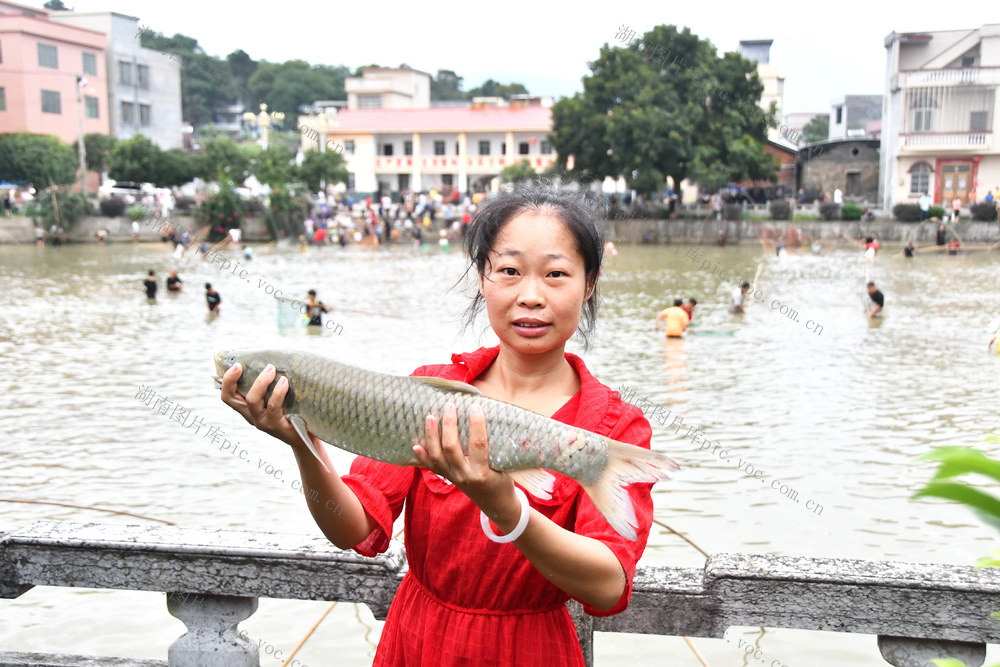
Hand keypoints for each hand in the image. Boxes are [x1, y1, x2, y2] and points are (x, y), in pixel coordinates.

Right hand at [219, 363, 320, 452]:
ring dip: (261, 381)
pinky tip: (285, 382)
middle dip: (232, 379)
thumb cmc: (293, 412)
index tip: (236, 365)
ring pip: (252, 400)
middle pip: (230, 398)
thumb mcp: (278, 398)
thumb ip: (271, 384)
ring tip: (272, 369)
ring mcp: (262, 422)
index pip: (228, 395)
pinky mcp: (276, 426)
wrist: (307, 437)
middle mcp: (251, 415)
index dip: (227, 380)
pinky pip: (273, 406)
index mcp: (248, 408)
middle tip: (242, 364)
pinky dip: (278, 392)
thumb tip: (275, 359)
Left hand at [412, 402, 518, 521]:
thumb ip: (494, 446)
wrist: (495, 504)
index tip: (476, 406)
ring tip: (430, 416)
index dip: (477, 424)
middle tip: (449, 406)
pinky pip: (431, 466)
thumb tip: (486, 416)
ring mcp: (453, 477)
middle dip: (449, 425)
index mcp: (482, 471)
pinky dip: (422, 455)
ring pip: (437, 455)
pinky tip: (415, 444)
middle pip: (451, 448)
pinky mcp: (447, 478)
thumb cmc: (502, 482)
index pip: (478, 444)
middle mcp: (464, 475)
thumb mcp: (503, 465)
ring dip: (431, 435)